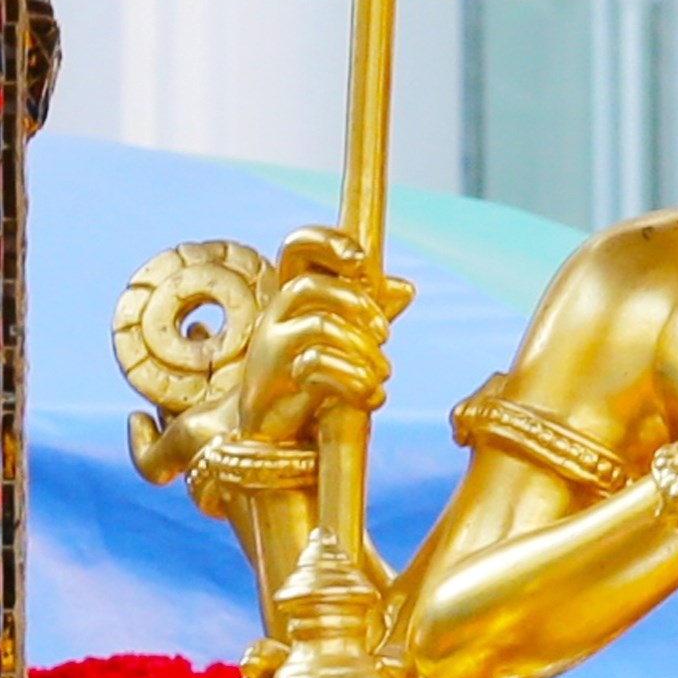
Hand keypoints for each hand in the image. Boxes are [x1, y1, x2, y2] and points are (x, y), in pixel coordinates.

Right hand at [231, 226, 409, 447]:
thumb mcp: (345, 343)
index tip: (363, 263)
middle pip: (309, 286)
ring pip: (319, 326)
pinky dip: (352, 379)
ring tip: (382, 374)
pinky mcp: (272, 382)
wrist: (276, 435)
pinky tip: (372, 397)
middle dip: (356, 304)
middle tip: (385, 333)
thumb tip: (406, 288)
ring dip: (362, 349)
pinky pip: (314, 365)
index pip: (297, 248)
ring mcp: (271, 348)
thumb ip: (368, 314)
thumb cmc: (313, 380)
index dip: (327, 243)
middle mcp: (277, 315)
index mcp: (295, 298)